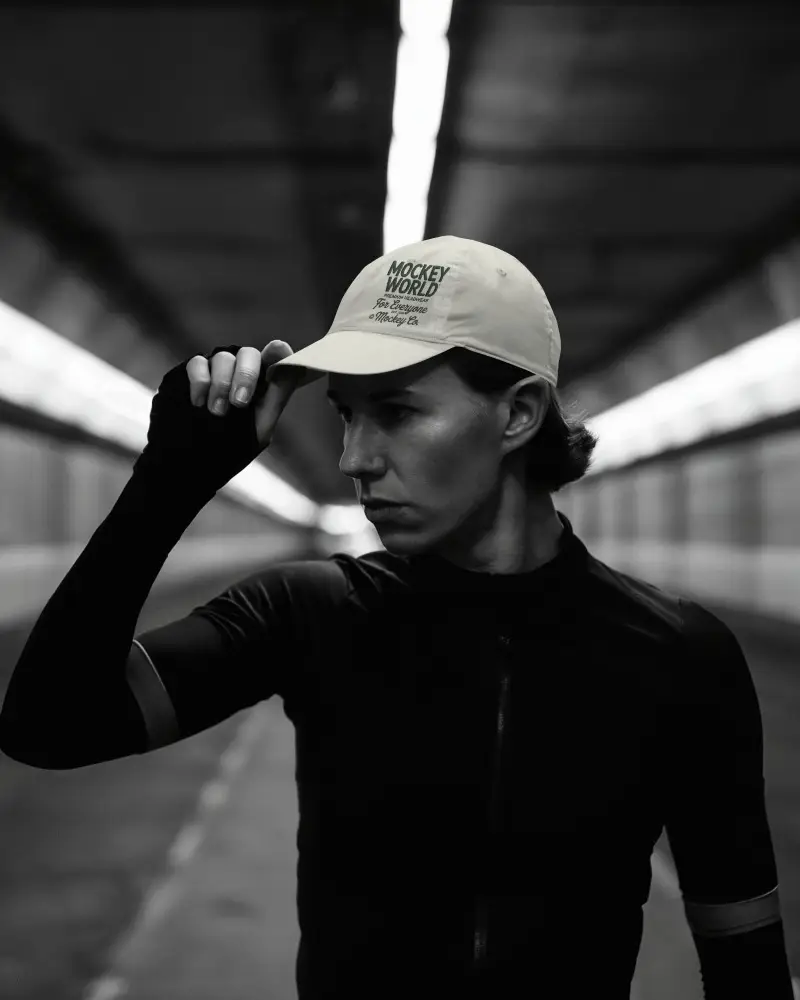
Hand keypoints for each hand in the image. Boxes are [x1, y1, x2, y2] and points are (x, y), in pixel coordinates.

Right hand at [133, 341, 303, 494]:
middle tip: (238, 403)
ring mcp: (217, 371)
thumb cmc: (231, 449)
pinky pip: (198, 363)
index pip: (277, 359)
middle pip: (249, 354)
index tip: (276, 353)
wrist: (191, 466)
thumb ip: (277, 394)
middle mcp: (242, 372)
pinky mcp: (193, 374)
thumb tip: (290, 359)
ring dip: (221, 385)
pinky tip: (198, 404)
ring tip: (217, 412)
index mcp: (265, 386)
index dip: (278, 353)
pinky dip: (200, 381)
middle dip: (245, 375)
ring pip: (223, 357)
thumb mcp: (260, 428)